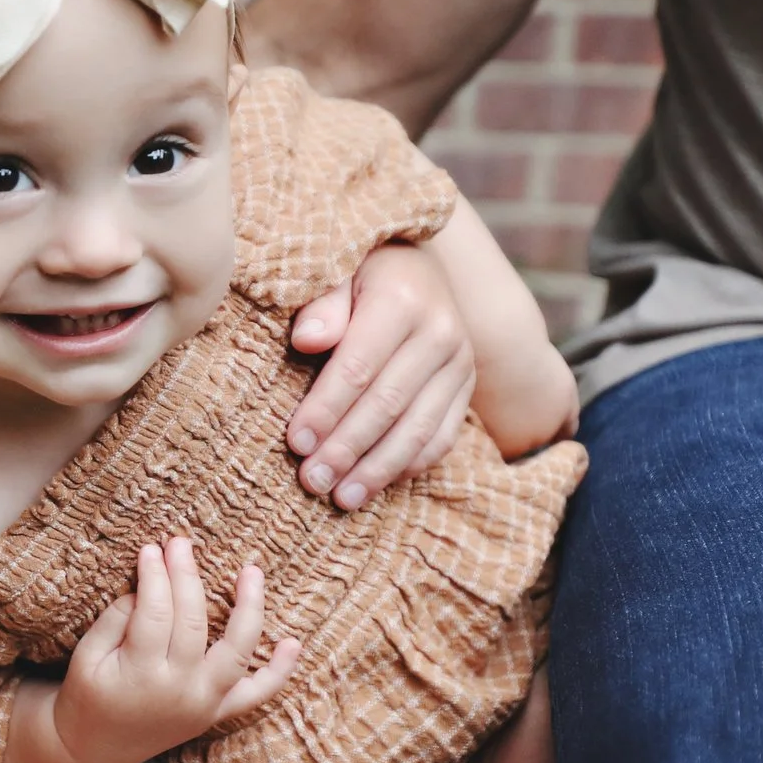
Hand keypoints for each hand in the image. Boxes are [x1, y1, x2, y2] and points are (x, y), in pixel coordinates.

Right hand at [51, 538, 300, 762]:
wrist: (96, 748)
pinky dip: (279, 672)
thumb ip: (116, 619)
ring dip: (249, 610)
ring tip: (250, 571)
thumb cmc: (87, 695)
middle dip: (187, 576)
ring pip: (237, 652)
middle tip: (180, 542)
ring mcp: (204, 703)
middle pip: (194, 622)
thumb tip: (148, 586)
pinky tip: (293, 642)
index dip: (155, 576)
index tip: (151, 549)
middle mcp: (180, 690)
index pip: (155, 612)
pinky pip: (256, 694)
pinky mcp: (217, 712)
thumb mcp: (88, 655)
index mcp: (141, 675)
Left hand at [285, 242, 475, 507]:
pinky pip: (442, 436)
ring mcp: (461, 363)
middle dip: (347, 448)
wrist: (416, 264)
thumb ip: (321, 306)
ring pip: (419, 428)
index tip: (296, 443)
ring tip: (341, 497)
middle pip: (388, 404)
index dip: (326, 409)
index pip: (358, 366)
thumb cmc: (358, 272)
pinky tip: (376, 484)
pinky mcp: (467, 387)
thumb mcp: (336, 272)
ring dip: (377, 469)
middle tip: (311, 480)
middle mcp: (441, 332)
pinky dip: (409, 464)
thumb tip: (307, 340)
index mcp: (402, 300)